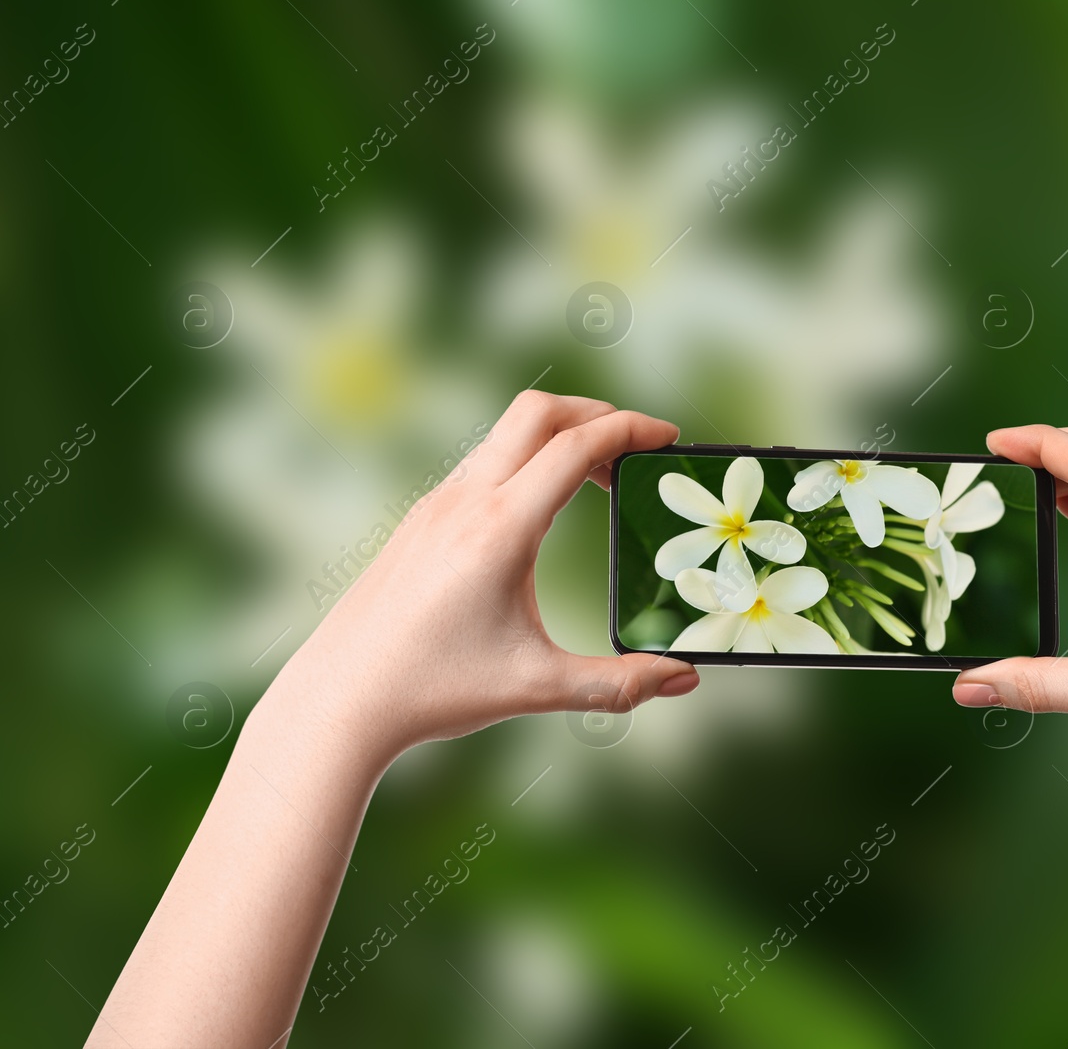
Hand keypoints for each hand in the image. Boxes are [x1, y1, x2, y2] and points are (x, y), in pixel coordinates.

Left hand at [264, 390, 699, 767]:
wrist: (338, 699)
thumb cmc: (433, 690)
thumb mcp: (536, 687)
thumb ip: (619, 682)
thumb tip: (686, 682)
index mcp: (500, 529)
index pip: (576, 446)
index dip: (631, 430)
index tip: (668, 437)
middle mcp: (465, 502)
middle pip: (539, 411)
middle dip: (596, 413)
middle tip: (636, 448)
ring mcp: (436, 506)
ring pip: (505, 434)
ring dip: (558, 437)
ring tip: (599, 478)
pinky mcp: (419, 521)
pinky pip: (482, 464)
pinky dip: (525, 462)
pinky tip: (541, 510)